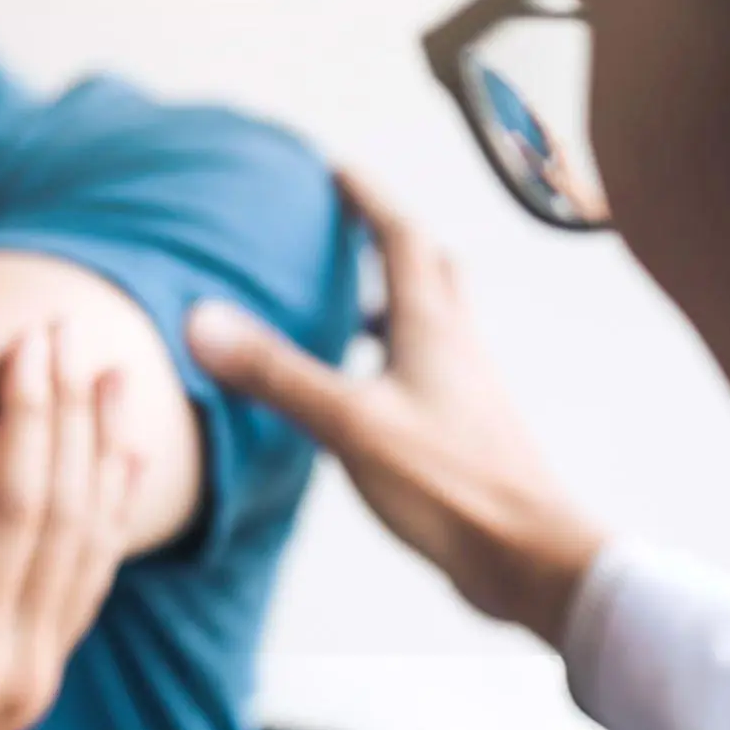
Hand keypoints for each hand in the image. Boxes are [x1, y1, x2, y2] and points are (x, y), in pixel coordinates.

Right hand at [0, 323, 140, 729]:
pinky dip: (105, 519)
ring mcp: (31, 681)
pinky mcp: (29, 686)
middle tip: (72, 329)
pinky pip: (85, 586)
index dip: (25, 421)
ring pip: (90, 549)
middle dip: (69, 416)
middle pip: (64, 516)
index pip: (13, 515)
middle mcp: (14, 671)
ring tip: (114, 379)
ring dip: (101, 458)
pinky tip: (114, 473)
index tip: (28, 342)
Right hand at [187, 171, 605, 646]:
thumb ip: (277, 373)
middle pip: (431, 271)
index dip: (367, 199)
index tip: (335, 171)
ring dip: (394, 302)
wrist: (526, 558)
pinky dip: (395, 359)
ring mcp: (466, 390)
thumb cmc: (449, 486)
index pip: (401, 237)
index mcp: (432, 327)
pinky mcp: (465, 432)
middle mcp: (456, 347)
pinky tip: (364, 393)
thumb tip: (203, 321)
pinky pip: (428, 373)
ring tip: (348, 306)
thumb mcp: (348, 423)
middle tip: (349, 229)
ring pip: (434, 323)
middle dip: (390, 241)